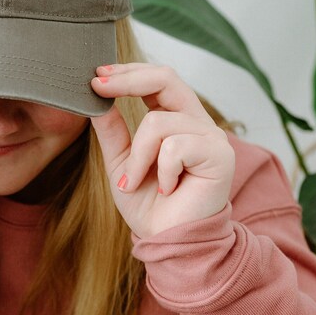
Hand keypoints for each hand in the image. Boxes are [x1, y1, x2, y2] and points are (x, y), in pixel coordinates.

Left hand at [89, 63, 234, 237]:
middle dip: (128, 80)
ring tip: (134, 183)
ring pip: (158, 122)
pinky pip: (174, 147)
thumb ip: (112, 131)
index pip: (157, 80)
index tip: (96, 75)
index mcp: (177, 119)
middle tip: (98, 86)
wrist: (170, 242)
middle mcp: (197, 122)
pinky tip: (168, 189)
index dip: (127, 72)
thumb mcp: (120, 162)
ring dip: (137, 157)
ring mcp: (212, 136)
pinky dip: (161, 171)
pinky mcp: (219, 155)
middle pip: (166, 78)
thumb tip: (96, 99)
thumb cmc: (150, 206)